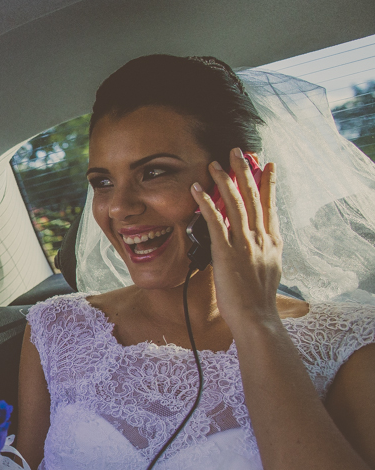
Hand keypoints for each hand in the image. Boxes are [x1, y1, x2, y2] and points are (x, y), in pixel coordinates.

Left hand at [191, 148, 282, 329]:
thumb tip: (257, 245)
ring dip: (224, 181)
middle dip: (245, 171)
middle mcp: (261, 239)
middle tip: (238, 151)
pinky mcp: (227, 252)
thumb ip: (262, 253)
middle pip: (254, 197)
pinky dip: (206, 203)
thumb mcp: (267, 271)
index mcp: (272, 243)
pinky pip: (215, 221)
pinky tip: (197, 189)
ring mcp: (245, 244)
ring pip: (235, 204)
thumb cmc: (257, 302)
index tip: (267, 165)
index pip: (270, 206)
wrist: (256, 318)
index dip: (268, 184)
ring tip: (215, 163)